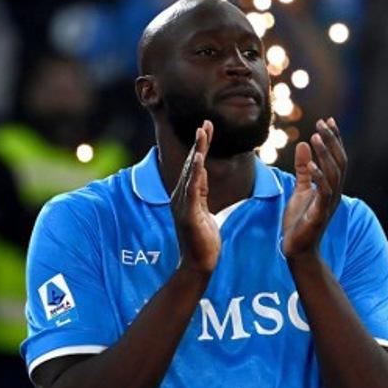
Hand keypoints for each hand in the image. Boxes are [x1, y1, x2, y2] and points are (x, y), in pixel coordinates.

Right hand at [170, 121, 219, 275]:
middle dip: (199, 143)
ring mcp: (183, 204)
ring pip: (191, 173)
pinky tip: (198, 159)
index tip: (206, 128)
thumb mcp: (204, 211)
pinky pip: (192, 189)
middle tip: (205, 123)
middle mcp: (181, 196)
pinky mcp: (188, 214)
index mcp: (187, 195)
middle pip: (192, 164)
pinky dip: (195, 173)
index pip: (195, 166)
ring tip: (202, 133)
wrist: (198, 264)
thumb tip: (201, 176)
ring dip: (197, 152)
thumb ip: (201, 193)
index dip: (200, 147)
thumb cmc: (203, 240)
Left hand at [282, 118, 344, 258]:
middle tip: (321, 123)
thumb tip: (302, 144)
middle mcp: (334, 193)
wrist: (297, 251)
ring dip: (326, 155)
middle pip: (340, 162)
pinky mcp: (319, 214)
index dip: (335, 139)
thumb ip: (303, 168)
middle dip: (332, 141)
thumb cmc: (299, 222)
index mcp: (331, 186)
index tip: (327, 120)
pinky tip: (310, 165)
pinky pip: (324, 192)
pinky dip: (319, 178)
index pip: (337, 158)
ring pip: (334, 174)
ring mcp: (328, 204)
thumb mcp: (299, 189)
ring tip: (315, 137)